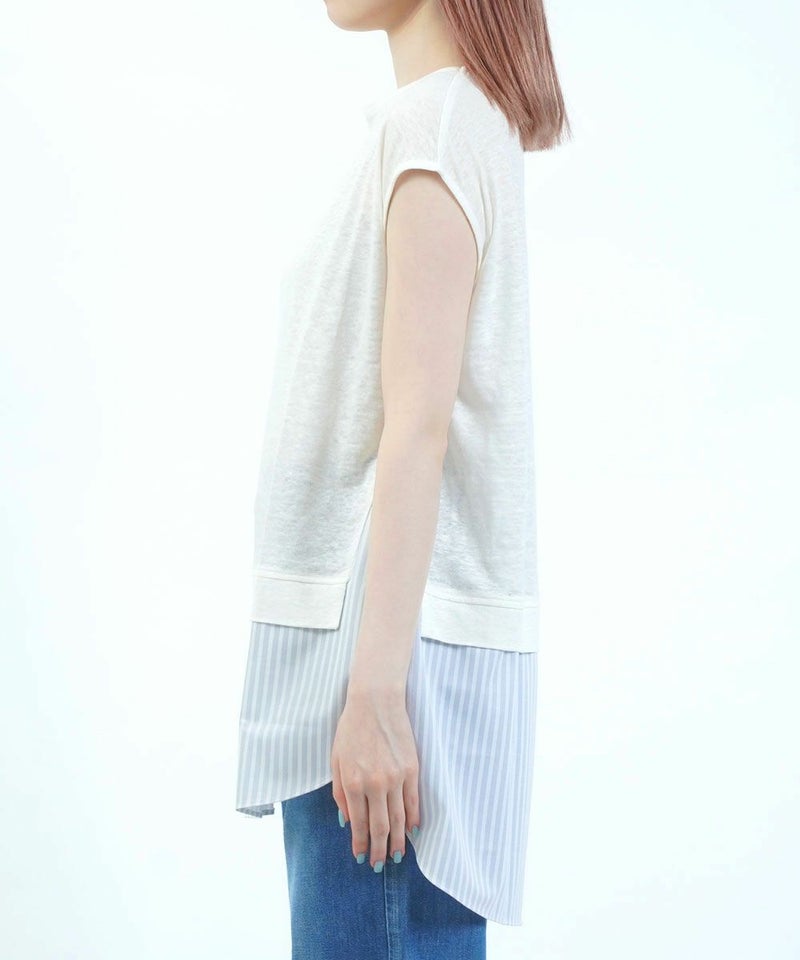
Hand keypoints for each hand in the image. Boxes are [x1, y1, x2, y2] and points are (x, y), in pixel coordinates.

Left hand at [330, 684, 420, 870]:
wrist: (376, 701)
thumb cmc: (351, 729)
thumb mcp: (335, 759)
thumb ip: (339, 792)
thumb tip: (346, 820)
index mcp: (353, 783)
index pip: (358, 823)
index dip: (360, 843)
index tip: (360, 857)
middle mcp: (376, 784)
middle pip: (381, 827)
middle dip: (380, 850)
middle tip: (380, 865)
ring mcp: (396, 777)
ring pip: (399, 819)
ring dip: (398, 841)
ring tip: (397, 856)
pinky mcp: (412, 769)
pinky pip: (413, 801)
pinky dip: (413, 819)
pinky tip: (412, 831)